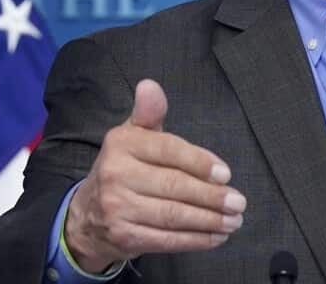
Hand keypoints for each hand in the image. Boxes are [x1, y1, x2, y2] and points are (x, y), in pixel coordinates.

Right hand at [64, 79, 245, 272]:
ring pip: (173, 215)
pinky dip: (195, 240)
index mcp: (122, 144)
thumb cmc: (124, 168)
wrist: (87, 216)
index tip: (226, 174)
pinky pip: (166, 239)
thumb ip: (149, 114)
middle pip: (174, 186)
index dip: (200, 162)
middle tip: (238, 202)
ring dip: (209, 220)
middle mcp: (116, 174)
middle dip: (212, 196)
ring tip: (234, 221)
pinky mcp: (123, 237)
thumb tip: (150, 85)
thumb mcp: (133, 136)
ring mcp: (117, 208)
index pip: (168, 150)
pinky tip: (215, 237)